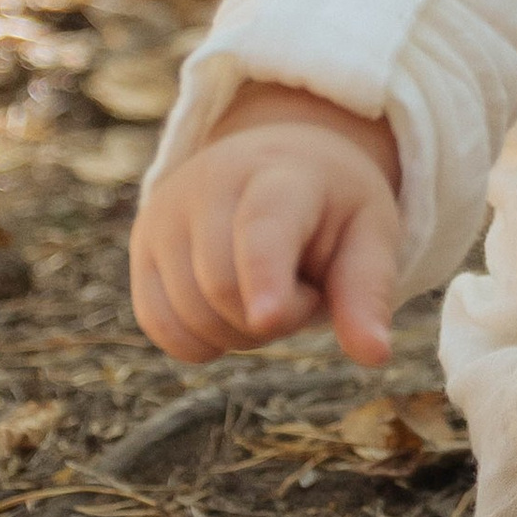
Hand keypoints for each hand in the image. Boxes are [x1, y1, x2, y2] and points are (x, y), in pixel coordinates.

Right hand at [129, 82, 402, 370]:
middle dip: (274, 319)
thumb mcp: (369, 238)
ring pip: (189, 314)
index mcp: (282, 174)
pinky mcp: (142, 243)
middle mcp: (211, 183)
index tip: (269, 319)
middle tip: (303, 290)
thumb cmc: (332, 210)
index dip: (264, 276)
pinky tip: (228, 311)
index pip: (263, 228)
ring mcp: (167, 211)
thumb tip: (375, 356)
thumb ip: (367, 294)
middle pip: (223, 287)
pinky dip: (199, 341)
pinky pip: (158, 325)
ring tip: (266, 288)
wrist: (277, 160)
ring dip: (239, 332)